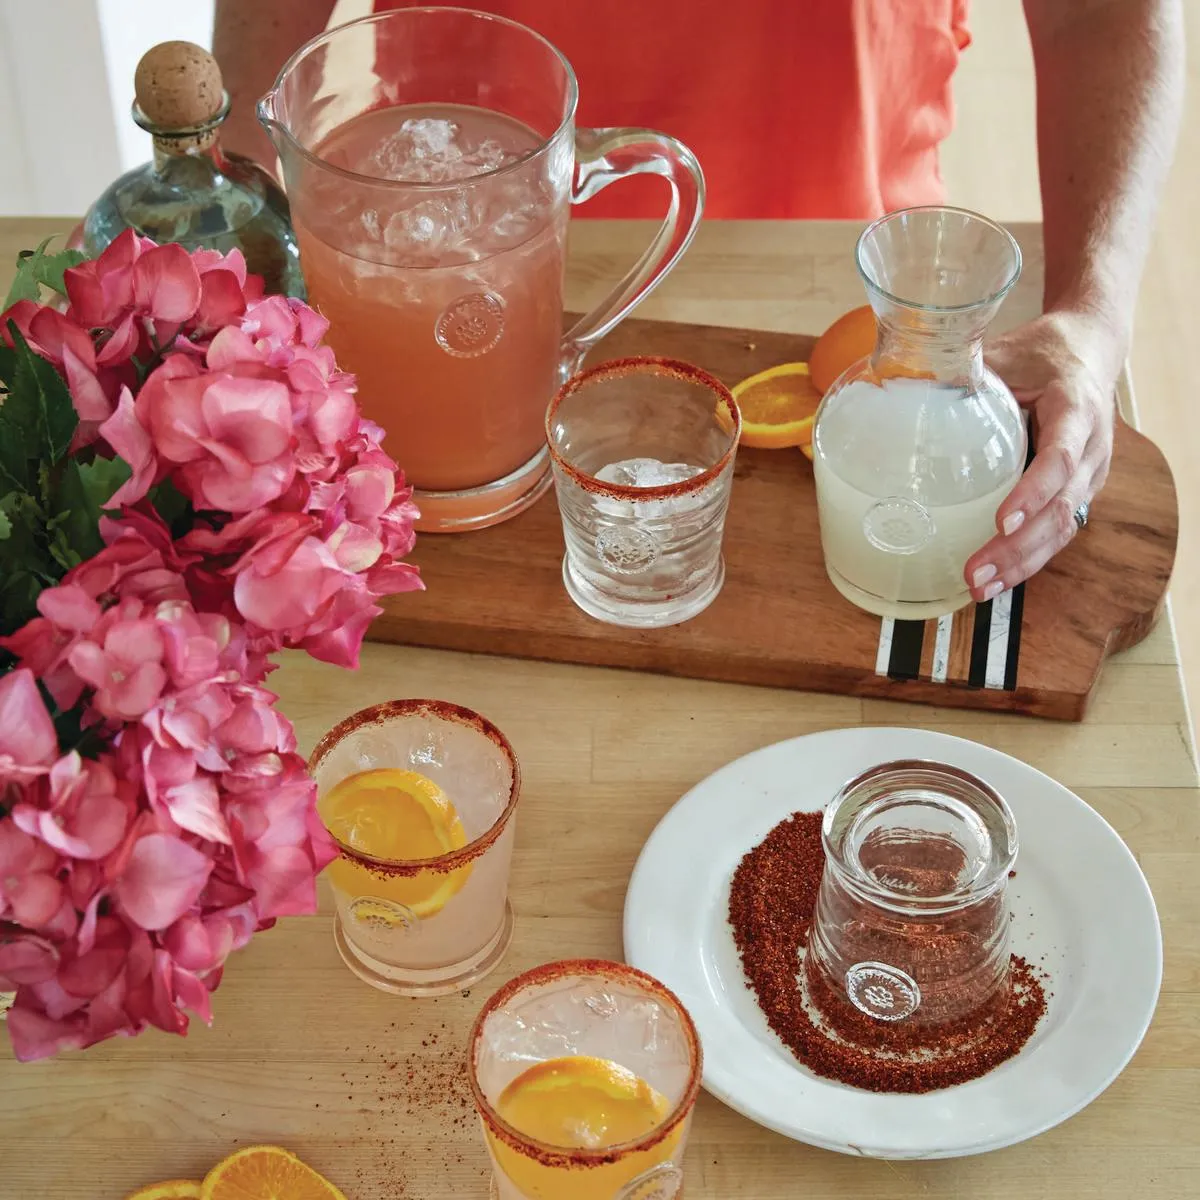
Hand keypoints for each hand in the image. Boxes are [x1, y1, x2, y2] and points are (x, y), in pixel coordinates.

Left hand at [964, 310, 1121, 602]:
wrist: (1088, 350)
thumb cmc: (1040, 352)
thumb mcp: (1004, 353)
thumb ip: (961, 373)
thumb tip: (900, 387)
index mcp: (1076, 408)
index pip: (1061, 457)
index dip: (1033, 492)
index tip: (1002, 522)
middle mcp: (1093, 447)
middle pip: (1062, 509)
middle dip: (1019, 548)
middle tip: (976, 572)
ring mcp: (1090, 475)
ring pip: (1064, 529)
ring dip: (1022, 564)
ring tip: (981, 588)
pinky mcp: (1079, 492)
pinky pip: (1058, 531)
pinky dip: (1028, 559)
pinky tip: (996, 578)